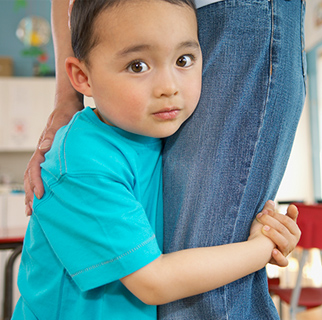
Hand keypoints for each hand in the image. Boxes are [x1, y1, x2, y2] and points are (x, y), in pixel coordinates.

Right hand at [24, 100, 82, 215]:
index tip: (40, 196)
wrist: (68, 106)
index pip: (34, 168)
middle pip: (30, 176)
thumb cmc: (66, 114)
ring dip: (32, 192)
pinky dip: (39, 185)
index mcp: (42, 148)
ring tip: (32, 209)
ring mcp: (45, 156)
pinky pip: (42, 173)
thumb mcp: (60, 122)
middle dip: (30, 194)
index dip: (36, 183)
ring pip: (33, 177)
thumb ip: (52, 135)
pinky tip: (44, 194)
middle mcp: (41, 153)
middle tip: (31, 211)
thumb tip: (42, 148)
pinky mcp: (51, 157)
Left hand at [256, 201, 300, 266]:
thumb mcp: (268, 221)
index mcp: (293, 231)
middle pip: (284, 230)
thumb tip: (270, 201)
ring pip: (284, 243)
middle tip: (260, 216)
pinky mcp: (280, 261)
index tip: (266, 210)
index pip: (288, 221)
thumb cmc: (264, 233)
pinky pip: (283, 262)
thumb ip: (271, 212)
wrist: (257, 249)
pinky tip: (272, 250)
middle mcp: (292, 241)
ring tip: (263, 229)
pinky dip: (279, 256)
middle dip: (271, 221)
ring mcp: (286, 251)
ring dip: (274, 235)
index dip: (276, 215)